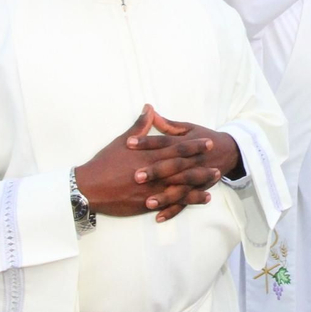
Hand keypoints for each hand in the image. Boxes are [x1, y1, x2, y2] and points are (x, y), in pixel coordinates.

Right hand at [73, 105, 222, 221]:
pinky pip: (174, 202)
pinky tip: (203, 198)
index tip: (208, 141)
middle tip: (219, 161)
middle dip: (202, 164)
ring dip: (200, 182)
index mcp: (149, 155)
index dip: (194, 145)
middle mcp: (154, 171)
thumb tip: (149, 108)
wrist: (90, 187)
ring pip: (183, 185)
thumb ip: (140, 126)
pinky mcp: (149, 203)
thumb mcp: (122, 141)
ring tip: (215, 179)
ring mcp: (153, 188)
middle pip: (183, 167)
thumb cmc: (105, 163)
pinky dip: (189, 200)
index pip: (177, 148)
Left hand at [134, 109, 242, 220]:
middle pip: (173, 166)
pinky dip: (173, 210)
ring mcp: (197, 177)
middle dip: (156, 171)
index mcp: (187, 142)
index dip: (147, 142)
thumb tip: (150, 111)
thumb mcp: (188, 128)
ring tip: (147, 202)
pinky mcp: (200, 190)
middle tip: (137, 176)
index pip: (164, 141)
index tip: (129, 143)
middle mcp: (192, 161)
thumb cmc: (204, 137)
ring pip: (180, 188)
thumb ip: (168, 124)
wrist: (230, 151)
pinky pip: (185, 202)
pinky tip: (158, 217)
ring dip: (165, 196)